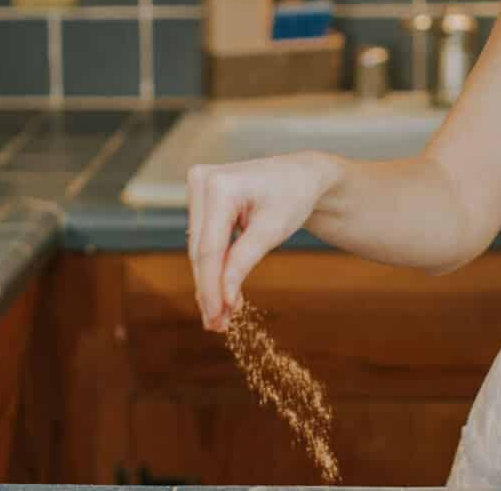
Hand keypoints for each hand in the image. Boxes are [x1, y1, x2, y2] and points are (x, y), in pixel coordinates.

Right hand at [187, 150, 340, 331]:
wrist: (302, 175)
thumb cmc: (293, 196)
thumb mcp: (272, 231)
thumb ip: (243, 262)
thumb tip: (223, 298)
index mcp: (218, 185)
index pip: (209, 248)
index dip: (211, 286)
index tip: (216, 316)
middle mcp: (201, 181)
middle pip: (201, 251)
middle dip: (210, 290)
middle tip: (217, 325)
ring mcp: (197, 187)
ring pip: (199, 249)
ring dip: (210, 283)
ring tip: (222, 317)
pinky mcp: (200, 199)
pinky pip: (204, 240)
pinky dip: (214, 267)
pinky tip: (222, 295)